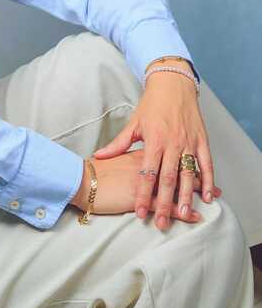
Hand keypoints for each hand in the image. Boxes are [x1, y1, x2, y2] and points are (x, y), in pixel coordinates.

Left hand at [90, 68, 220, 230]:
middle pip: (167, 178)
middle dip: (164, 202)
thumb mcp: (133, 123)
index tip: (140, 213)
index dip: (143, 195)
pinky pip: (206, 163)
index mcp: (154, 140)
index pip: (147, 173)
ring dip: (187, 196)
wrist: (173, 85)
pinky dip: (208, 180)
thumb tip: (99, 156)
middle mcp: (172, 143)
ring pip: (188, 174)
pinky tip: (208, 196)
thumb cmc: (151, 104)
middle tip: (161, 223)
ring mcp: (188, 142)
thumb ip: (119, 143)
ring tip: (185, 215)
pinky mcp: (201, 140)